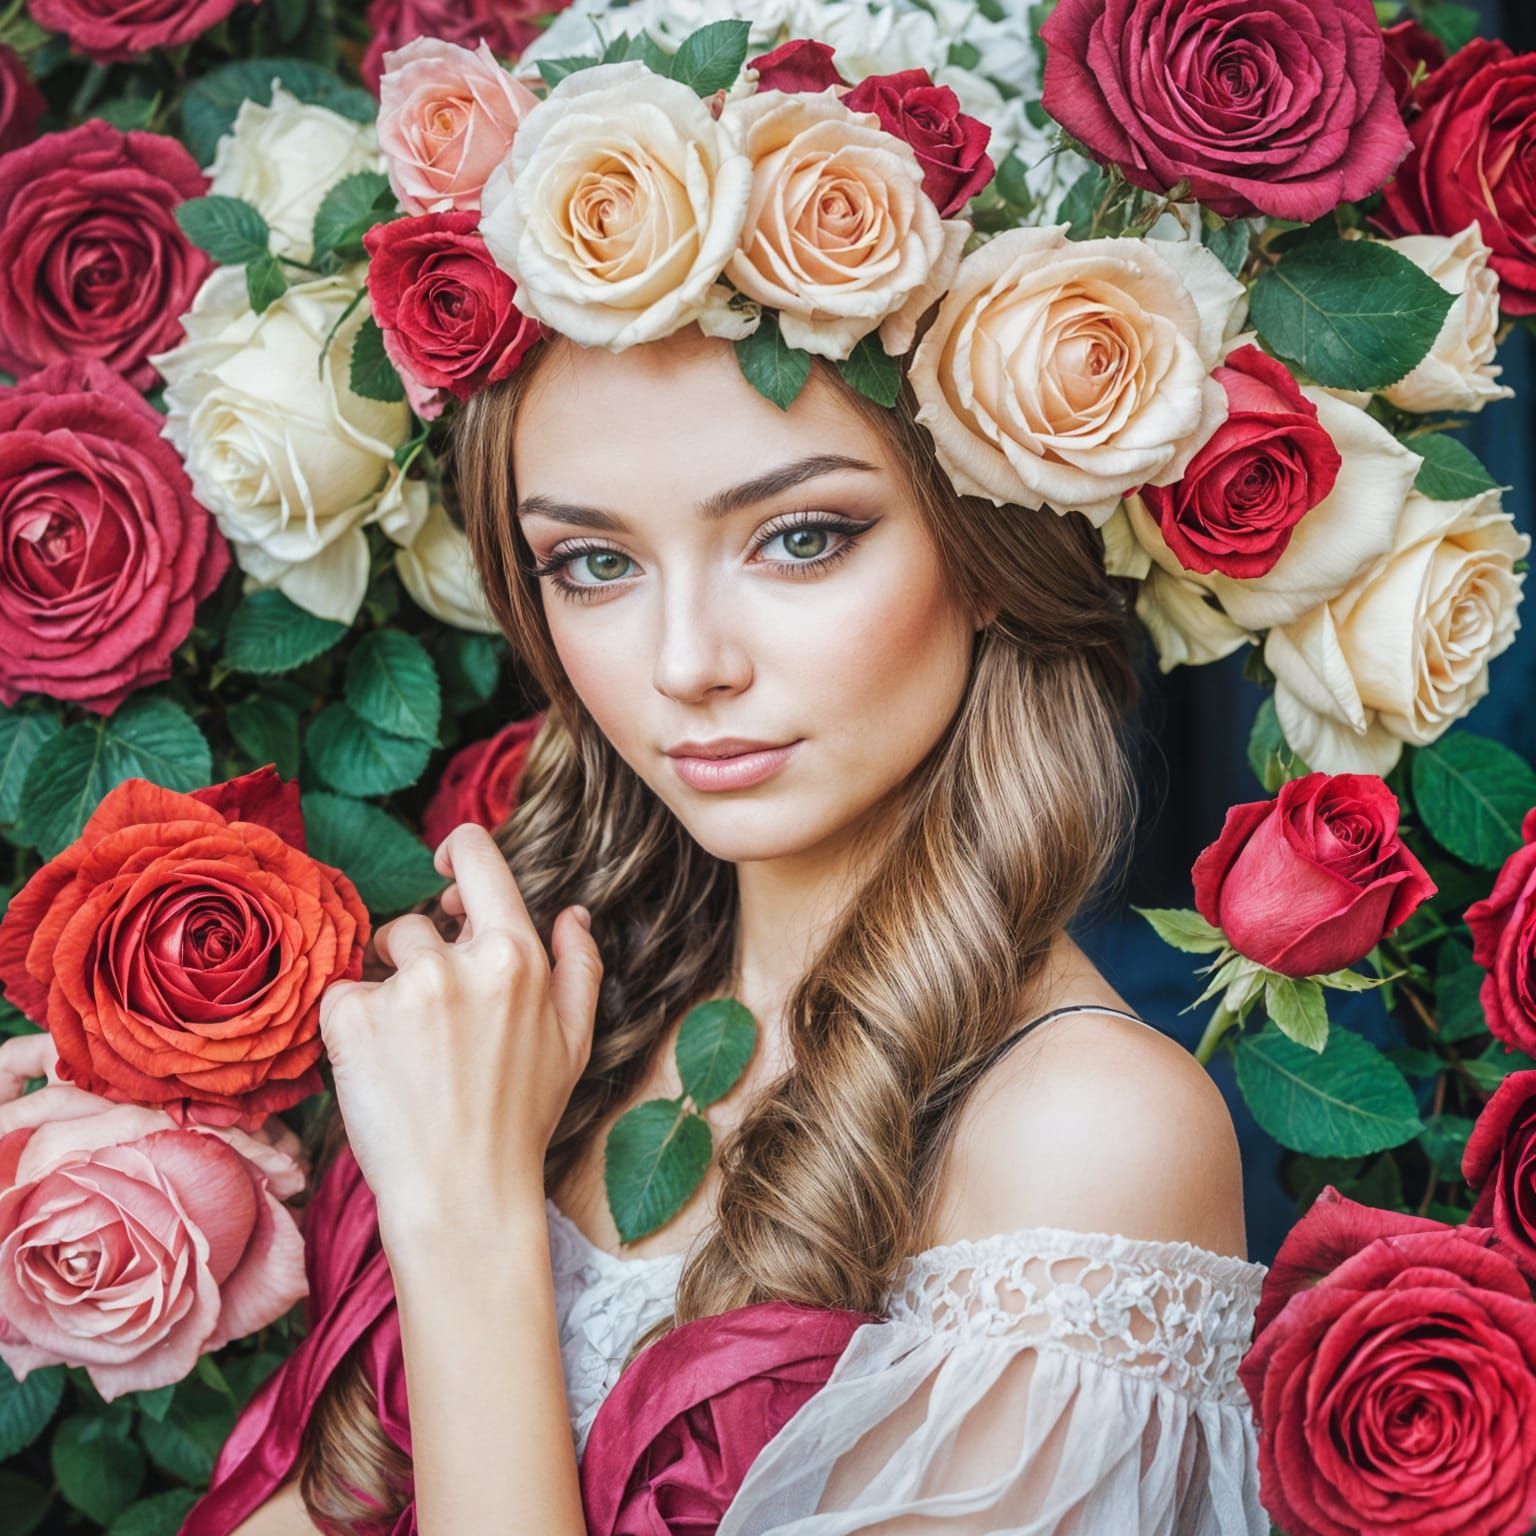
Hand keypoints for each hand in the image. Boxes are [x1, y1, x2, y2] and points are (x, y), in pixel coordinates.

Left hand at [318, 823, 601, 1240]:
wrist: (463, 1193)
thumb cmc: (520, 1120)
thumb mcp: (574, 1042)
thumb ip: (579, 967)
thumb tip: (573, 912)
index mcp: (517, 954)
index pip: (478, 856)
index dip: (457, 852)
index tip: (442, 868)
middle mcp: (460, 960)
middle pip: (416, 922)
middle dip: (416, 958)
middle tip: (431, 1020)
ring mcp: (403, 989)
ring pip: (377, 957)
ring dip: (384, 990)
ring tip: (406, 1053)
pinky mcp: (352, 1019)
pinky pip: (339, 994)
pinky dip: (349, 1025)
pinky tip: (376, 1068)